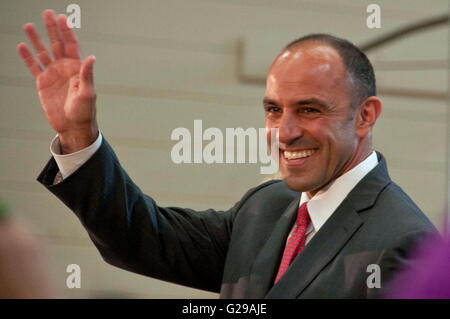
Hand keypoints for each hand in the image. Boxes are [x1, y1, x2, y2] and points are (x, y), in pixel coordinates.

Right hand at [17, 10, 97, 152]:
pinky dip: (27, 57)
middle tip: (47, 13)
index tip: (63, 18)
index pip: (72, 46)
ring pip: (43, 52)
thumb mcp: (88, 93)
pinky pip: (34, 67)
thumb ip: (87, 75)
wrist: (73, 126)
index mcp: (77, 68)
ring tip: (29, 25)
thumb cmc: (84, 111)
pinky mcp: (43, 83)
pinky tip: (22, 46)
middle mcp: (65, 68)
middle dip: (52, 29)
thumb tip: (91, 57)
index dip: (67, 32)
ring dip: (36, 39)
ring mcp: (53, 74)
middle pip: (57, 44)